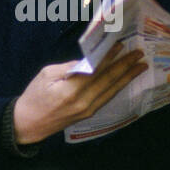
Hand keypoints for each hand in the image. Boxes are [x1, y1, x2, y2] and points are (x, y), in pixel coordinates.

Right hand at [12, 45, 146, 144]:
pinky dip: (117, 87)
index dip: (110, 57)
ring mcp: (88, 110)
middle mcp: (83, 101)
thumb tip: (89, 61)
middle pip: (109, 80)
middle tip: (139, 55)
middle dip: (125, 66)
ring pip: (111, 91)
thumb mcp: (47, 75)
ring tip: (140, 67)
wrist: (29, 124)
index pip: (96, 70)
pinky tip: (125, 79)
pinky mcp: (89, 114)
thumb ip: (70, 67)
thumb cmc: (34, 96)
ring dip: (127, 77)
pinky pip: (107, 98)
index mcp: (71, 90)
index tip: (121, 45)